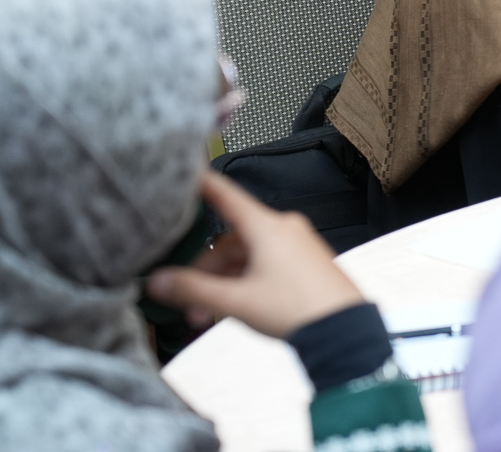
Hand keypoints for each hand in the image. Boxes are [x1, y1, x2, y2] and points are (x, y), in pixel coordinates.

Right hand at [146, 173, 361, 338]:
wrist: (344, 329)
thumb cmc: (296, 309)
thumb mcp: (236, 301)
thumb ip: (193, 290)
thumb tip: (157, 282)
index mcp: (267, 226)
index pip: (226, 195)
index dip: (202, 185)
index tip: (184, 171)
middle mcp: (282, 228)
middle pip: (229, 240)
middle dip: (205, 270)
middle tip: (187, 301)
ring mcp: (295, 244)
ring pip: (244, 256)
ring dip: (221, 282)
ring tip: (205, 315)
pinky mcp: (303, 262)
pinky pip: (264, 264)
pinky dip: (243, 282)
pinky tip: (230, 307)